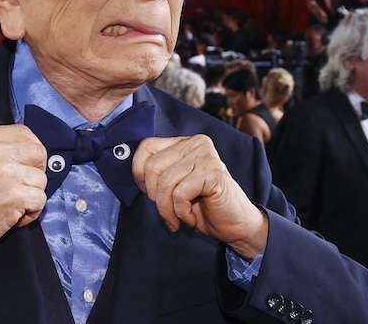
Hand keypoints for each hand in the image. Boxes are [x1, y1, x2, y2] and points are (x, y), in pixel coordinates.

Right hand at [0, 125, 47, 265]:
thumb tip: (27, 153)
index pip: (23, 132)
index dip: (29, 152)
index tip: (24, 167)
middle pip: (38, 151)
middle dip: (35, 172)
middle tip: (20, 187)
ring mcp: (4, 171)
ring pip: (41, 178)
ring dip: (31, 195)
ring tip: (11, 205)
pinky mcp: (13, 194)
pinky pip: (41, 199)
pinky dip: (32, 212)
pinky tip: (13, 216)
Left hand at [132, 135, 267, 259]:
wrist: (235, 225)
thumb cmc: (203, 207)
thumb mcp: (174, 185)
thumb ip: (158, 172)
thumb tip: (131, 173)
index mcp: (184, 142)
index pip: (146, 147)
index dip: (139, 173)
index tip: (148, 193)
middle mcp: (196, 143)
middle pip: (152, 167)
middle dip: (154, 197)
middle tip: (168, 212)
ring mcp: (206, 156)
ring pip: (164, 183)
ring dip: (167, 210)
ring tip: (178, 219)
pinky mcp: (213, 172)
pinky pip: (180, 194)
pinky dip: (181, 213)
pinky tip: (191, 217)